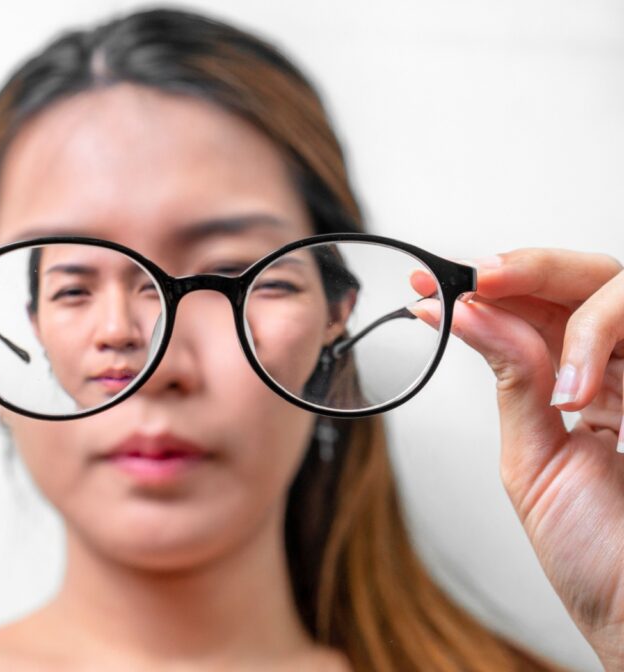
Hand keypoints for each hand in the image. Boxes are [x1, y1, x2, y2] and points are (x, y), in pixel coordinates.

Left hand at [412, 249, 623, 667]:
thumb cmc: (596, 556)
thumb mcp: (533, 461)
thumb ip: (512, 382)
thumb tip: (467, 313)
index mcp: (585, 387)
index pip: (542, 311)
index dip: (491, 289)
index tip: (428, 283)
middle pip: (592, 282)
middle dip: (530, 269)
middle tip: (471, 279)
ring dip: (568, 306)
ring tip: (523, 338)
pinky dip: (601, 342)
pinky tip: (568, 387)